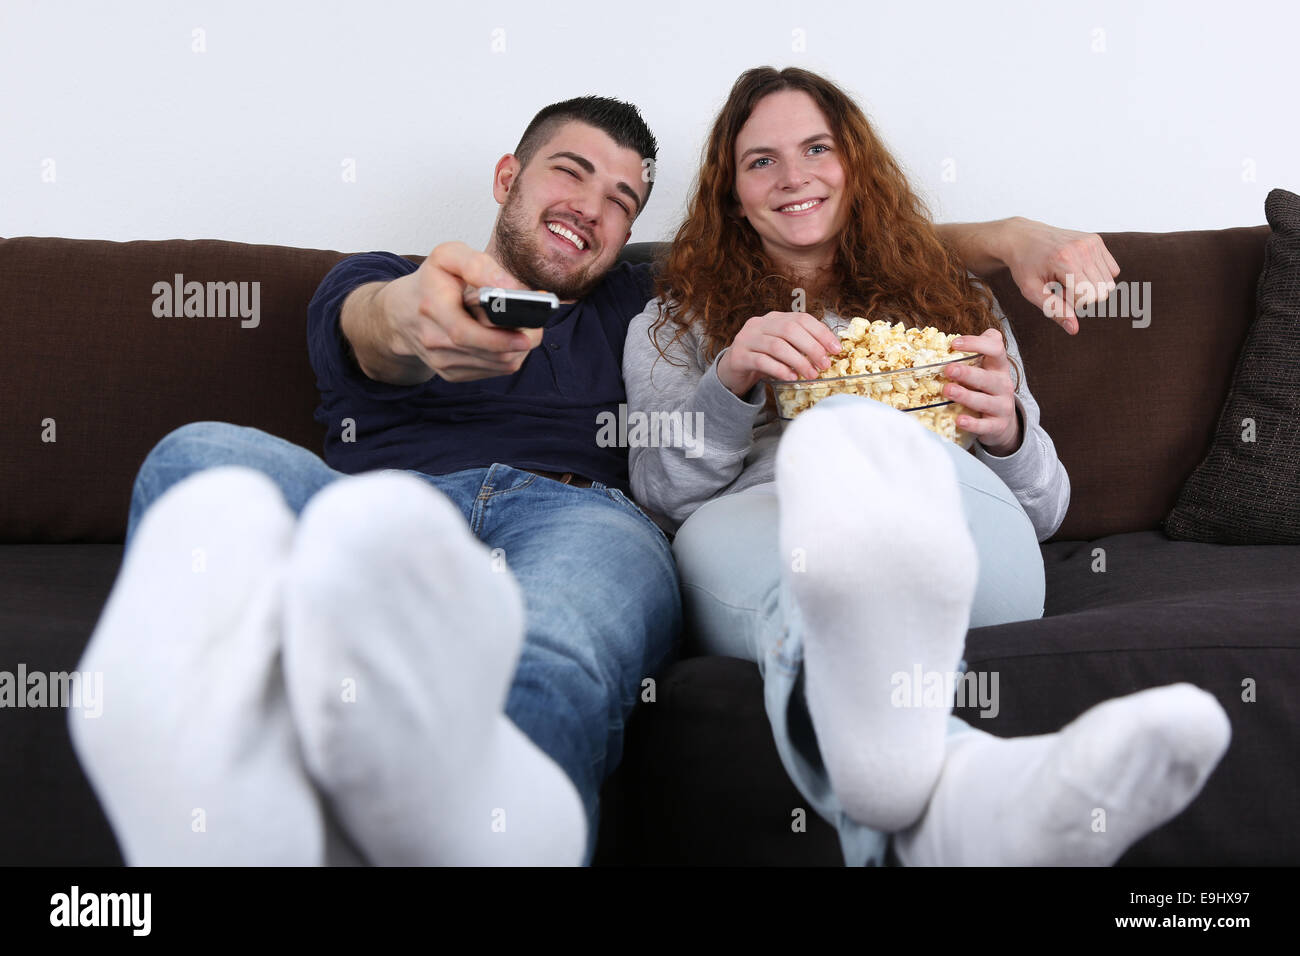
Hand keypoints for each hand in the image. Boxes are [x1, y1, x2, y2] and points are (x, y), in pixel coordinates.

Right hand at [381, 242, 543, 381]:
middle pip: (487, 354)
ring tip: (525, 331)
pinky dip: (506, 357)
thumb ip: (478, 265)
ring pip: (494, 365)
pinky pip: (490, 371)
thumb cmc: (431, 281)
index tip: (525, 335)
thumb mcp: (448, 257)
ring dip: (516, 351)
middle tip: (536, 330)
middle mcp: (433, 340)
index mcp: (431, 307)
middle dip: (518, 343)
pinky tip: (509, 341)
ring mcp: (441, 361)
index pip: (465, 332)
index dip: (498, 338)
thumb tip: (510, 288)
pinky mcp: (450, 374)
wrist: (400, 314)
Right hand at [716, 311, 842, 396]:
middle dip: (812, 347)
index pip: (801, 319)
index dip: (821, 333)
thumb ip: (800, 346)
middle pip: (790, 330)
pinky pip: (762, 361)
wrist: (732, 370)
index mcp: (774, 318)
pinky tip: (791, 377)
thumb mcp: (782, 348)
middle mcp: (759, 324)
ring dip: (798, 361)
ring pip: (777, 346)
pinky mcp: (739, 356)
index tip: (836, 349)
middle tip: (825, 364)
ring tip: (811, 374)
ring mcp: (747, 339)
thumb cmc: (762, 359)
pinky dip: (780, 369)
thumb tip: (829, 352)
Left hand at [945, 328, 1019, 454]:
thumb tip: (933, 345)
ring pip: (985, 401)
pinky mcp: (997, 425)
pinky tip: (959, 419)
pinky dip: (972, 423)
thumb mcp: (982, 370)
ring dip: (965, 396)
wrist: (1002, 422)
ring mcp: (1002, 405)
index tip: (954, 344)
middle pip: (988, 377)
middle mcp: (1003, 384)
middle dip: (967, 373)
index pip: (995, 348)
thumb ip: (968, 356)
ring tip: (948, 391)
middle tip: (948, 369)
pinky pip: (985, 425)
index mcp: (998, 366)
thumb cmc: (984, 390)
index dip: (976, 343)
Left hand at [998, 217, 1120, 334]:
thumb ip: (1054, 310)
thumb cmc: (1025, 265)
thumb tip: (1074, 329)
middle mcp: (1082, 249)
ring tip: (1068, 278)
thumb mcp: (1031, 291)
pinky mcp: (1096, 240)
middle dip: (1084, 296)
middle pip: (1102, 291)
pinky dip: (1098, 275)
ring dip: (1090, 286)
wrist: (1023, 237)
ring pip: (1109, 282)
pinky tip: (1078, 270)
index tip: (1058, 294)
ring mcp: (1091, 242)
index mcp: (1065, 262)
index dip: (1074, 303)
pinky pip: (1112, 270)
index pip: (1089, 297)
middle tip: (1062, 287)